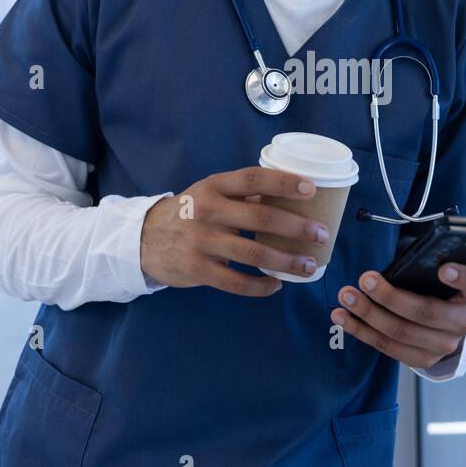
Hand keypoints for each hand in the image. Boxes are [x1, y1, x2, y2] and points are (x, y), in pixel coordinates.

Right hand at [140, 166, 331, 294]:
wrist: (144, 239)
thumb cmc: (190, 213)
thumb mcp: (209, 193)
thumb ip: (241, 194)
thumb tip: (290, 197)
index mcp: (214, 187)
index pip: (253, 180)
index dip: (284, 183)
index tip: (311, 190)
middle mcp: (208, 211)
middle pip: (260, 219)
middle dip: (297, 228)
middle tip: (322, 235)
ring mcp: (201, 242)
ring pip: (254, 254)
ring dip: (286, 261)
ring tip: (308, 266)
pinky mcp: (197, 270)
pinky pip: (236, 282)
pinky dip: (260, 286)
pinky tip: (276, 285)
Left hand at [331, 264, 465, 367]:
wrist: (451, 317)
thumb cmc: (441, 283)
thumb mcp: (444, 266)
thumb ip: (429, 260)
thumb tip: (399, 258)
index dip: (462, 277)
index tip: (443, 268)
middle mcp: (465, 322)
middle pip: (425, 311)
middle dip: (390, 296)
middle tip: (365, 279)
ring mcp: (445, 345)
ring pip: (401, 332)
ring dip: (368, 314)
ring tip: (346, 296)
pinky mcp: (424, 359)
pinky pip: (388, 347)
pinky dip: (362, 331)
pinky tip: (343, 317)